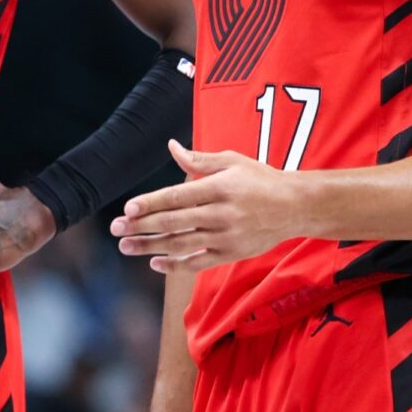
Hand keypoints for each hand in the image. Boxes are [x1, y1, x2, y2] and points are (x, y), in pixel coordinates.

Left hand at [111, 139, 310, 272]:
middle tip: (115, 229)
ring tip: (126, 246)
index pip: (177, 197)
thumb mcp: (232, 161)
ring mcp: (226, 237)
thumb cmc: (260, 179)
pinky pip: (198, 263)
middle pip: (173, 222)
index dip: (150, 203)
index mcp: (219, 188)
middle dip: (141, 226)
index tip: (128, 209)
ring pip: (181, 244)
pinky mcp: (230, 254)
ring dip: (150, 247)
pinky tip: (154, 262)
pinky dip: (175, 264)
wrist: (295, 207)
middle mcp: (221, 214)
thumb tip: (171, 147)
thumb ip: (199, 160)